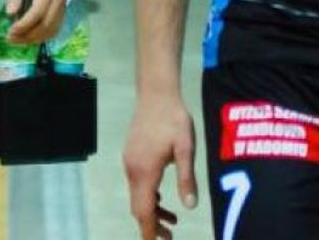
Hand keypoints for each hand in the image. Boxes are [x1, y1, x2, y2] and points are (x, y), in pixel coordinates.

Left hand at [4, 0, 64, 43]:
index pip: (38, 11)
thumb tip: (10, 14)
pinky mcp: (63, 8)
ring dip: (35, 39)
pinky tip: (29, 36)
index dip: (24, 25)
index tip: (10, 32)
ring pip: (53, 29)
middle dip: (28, 35)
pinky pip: (55, 27)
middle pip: (47, 24)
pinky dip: (43, 35)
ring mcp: (64, 3)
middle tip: (10, 39)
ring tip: (18, 40)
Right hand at [123, 90, 199, 239]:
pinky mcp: (131, 155)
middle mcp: (132, 170)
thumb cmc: (173, 119)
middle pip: (137, 207)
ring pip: (137, 196)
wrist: (156, 93)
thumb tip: (190, 206)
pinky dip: (148, 197)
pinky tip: (161, 198)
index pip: (143, 210)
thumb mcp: (185, 149)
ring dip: (151, 211)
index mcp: (145, 171)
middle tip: (171, 236)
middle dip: (152, 225)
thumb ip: (186, 178)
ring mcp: (129, 162)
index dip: (149, 230)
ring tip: (173, 220)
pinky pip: (137, 184)